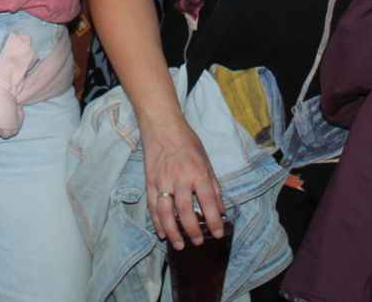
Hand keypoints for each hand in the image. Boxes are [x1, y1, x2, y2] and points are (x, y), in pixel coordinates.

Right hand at [143, 119, 225, 249]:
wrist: (162, 126)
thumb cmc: (187, 142)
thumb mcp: (206, 160)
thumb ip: (213, 186)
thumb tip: (221, 209)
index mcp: (198, 172)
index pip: (208, 201)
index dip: (214, 220)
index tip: (217, 233)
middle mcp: (180, 178)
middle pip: (185, 211)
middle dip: (192, 230)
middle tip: (198, 242)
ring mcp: (162, 181)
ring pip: (166, 212)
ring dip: (173, 231)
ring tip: (180, 244)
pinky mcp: (150, 182)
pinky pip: (153, 206)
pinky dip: (157, 222)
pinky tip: (162, 233)